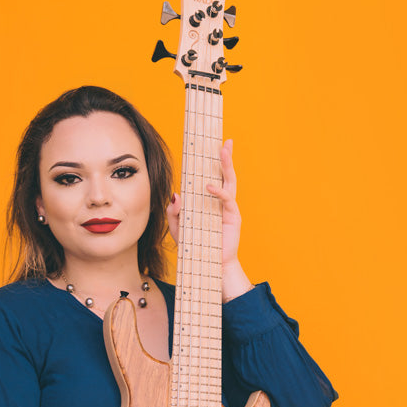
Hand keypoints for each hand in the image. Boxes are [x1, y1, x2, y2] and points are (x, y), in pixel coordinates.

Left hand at [165, 139, 252, 300]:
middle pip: (225, 174)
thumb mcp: (178, 228)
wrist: (209, 265)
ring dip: (228, 165)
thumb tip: (175, 195)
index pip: (210, 177)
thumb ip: (173, 213)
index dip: (210, 163)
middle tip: (226, 142)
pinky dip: (219, 192)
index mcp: (208, 201)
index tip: (210, 146)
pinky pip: (227, 200)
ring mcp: (228, 208)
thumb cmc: (195, 246)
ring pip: (229, 182)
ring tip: (225, 151)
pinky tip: (210, 187)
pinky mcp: (233, 217)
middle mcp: (220, 201)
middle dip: (226, 157)